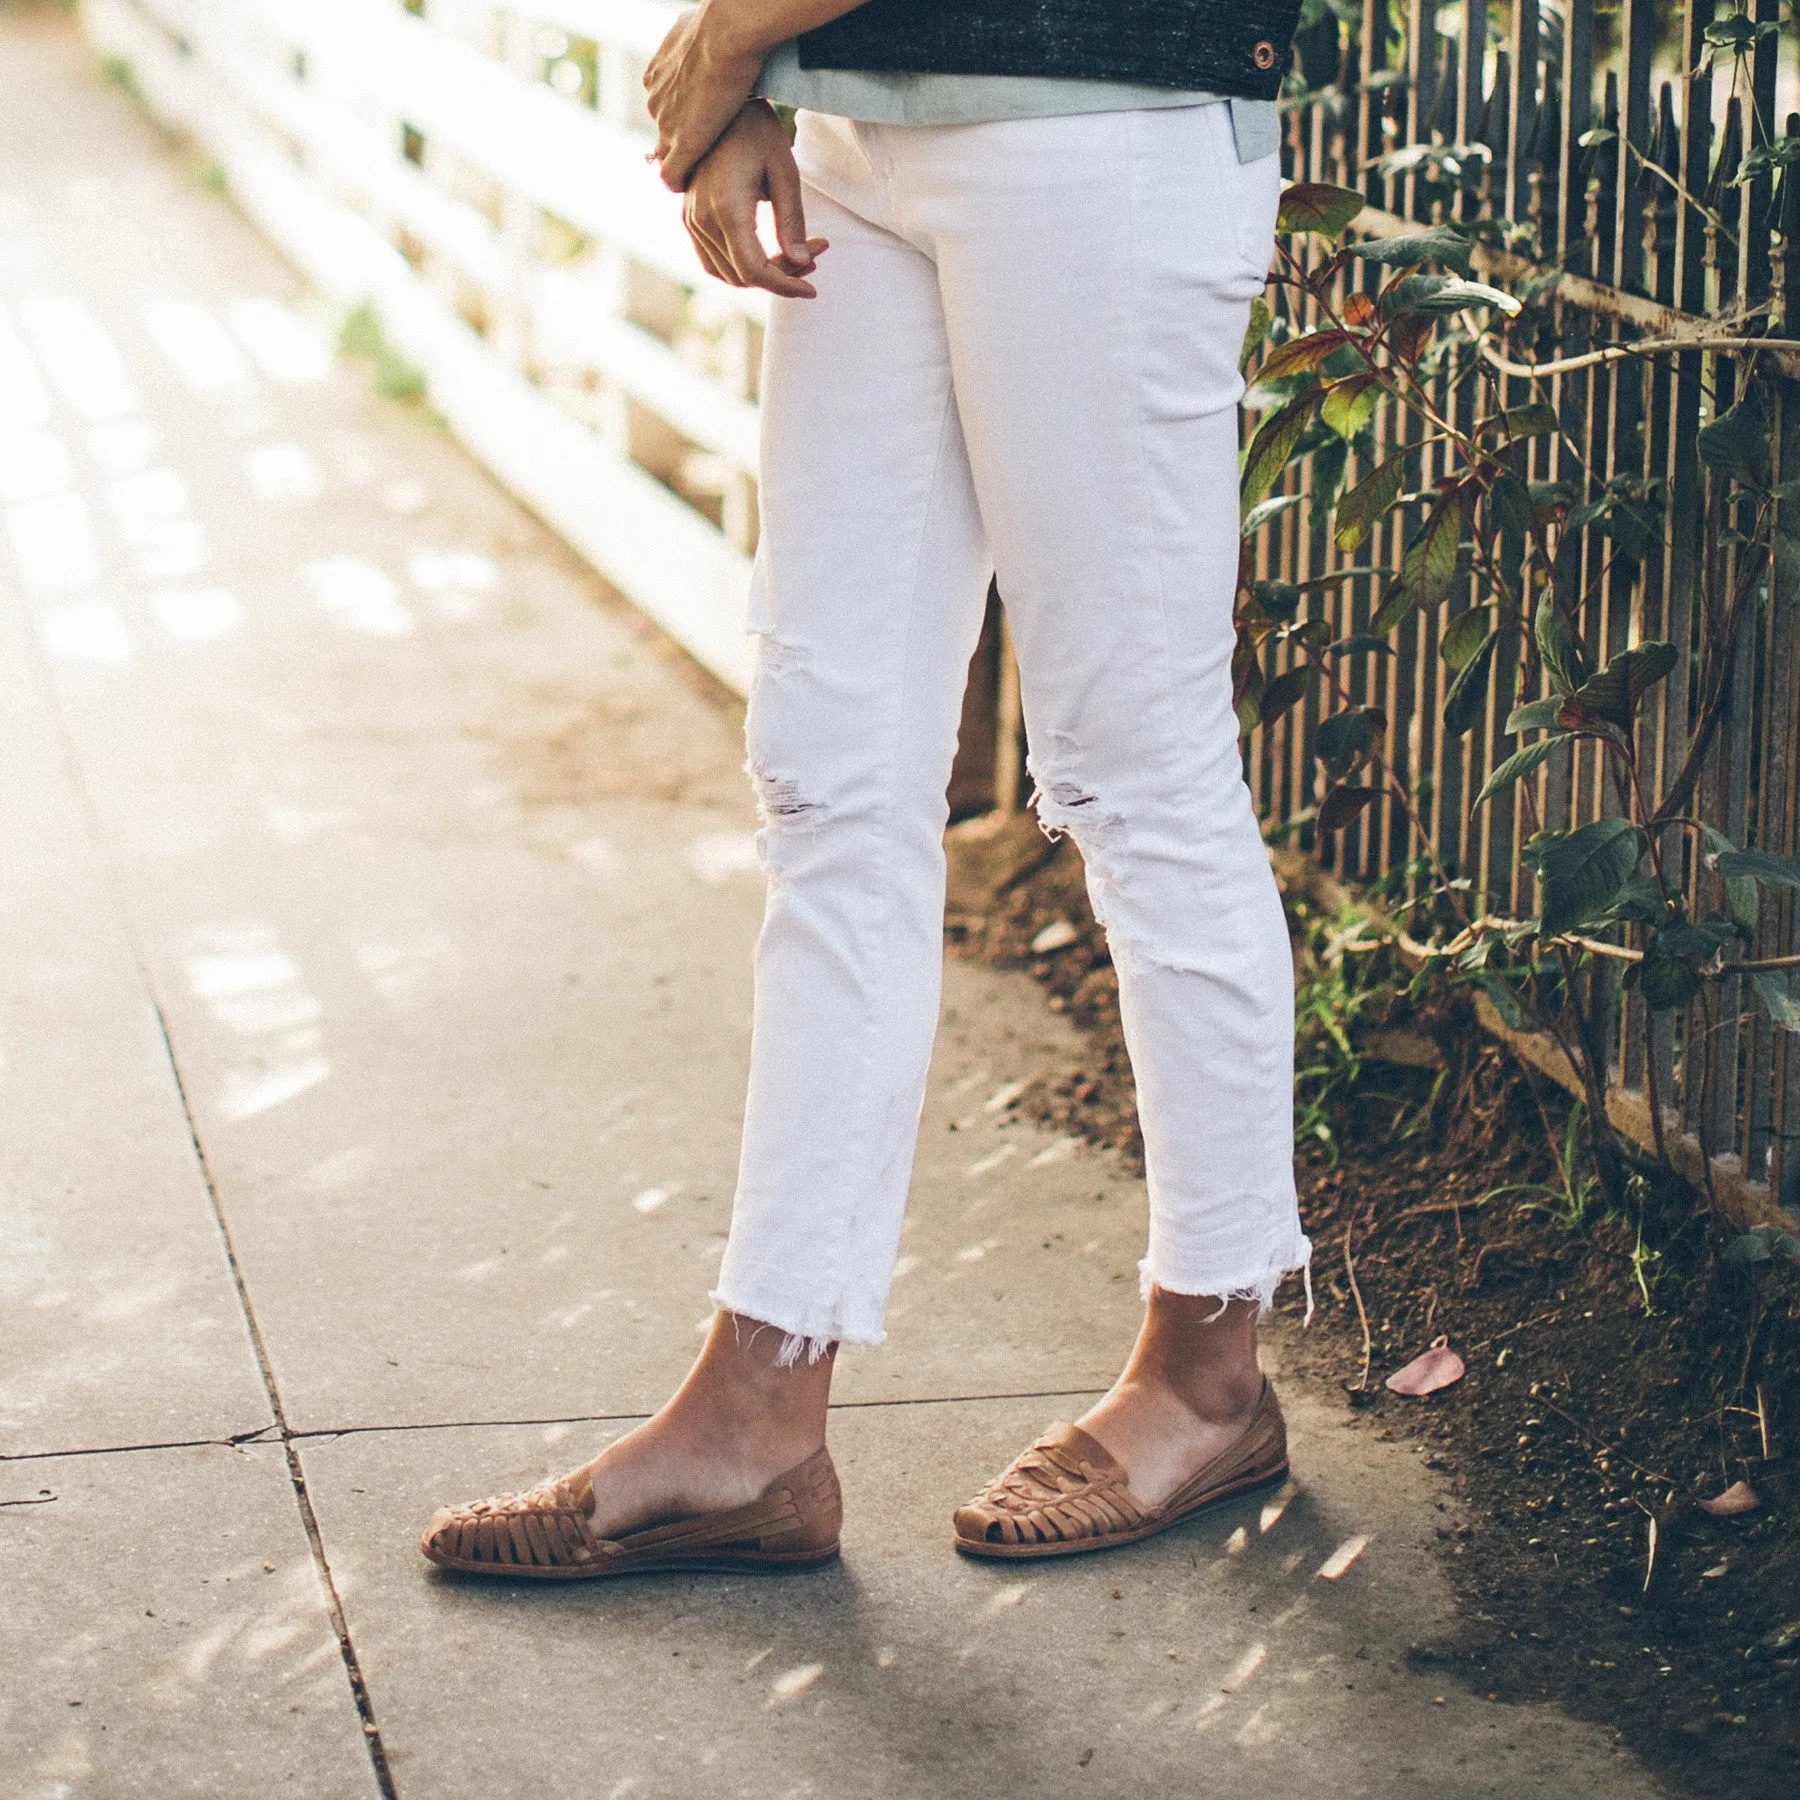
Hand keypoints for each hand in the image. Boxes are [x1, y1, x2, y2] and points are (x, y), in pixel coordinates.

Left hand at [645, 5, 764, 191]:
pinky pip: (670, 176)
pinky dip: (678, 183)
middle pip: (666, 131)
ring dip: (686, 159)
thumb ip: (689, 42)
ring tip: (711, 161)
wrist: (726, 35)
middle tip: (712, 144)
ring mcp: (666, 124)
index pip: (665, 107)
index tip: (703, 121)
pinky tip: (692, 185)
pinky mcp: (682, 145)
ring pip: (668, 153)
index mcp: (656, 76)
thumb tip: (700, 38)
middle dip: (684, 138)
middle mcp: (655, 100)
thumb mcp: (693, 27)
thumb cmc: (719, 26)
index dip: (684, 116)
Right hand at [683, 102, 828, 298]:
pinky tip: (769, 252)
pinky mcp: (689, 218)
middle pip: (743, 276)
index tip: (812, 290)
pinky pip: (713, 261)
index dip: (785, 286)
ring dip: (763, 273)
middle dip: (782, 277)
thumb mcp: (785, 171)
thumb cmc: (757, 131)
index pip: (754, 271)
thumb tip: (801, 262)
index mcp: (727, 207)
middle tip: (814, 257)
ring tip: (797, 254)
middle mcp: (702, 219)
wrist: (719, 104)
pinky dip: (741, 267)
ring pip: (728, 273)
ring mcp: (691, 220)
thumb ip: (792, 220)